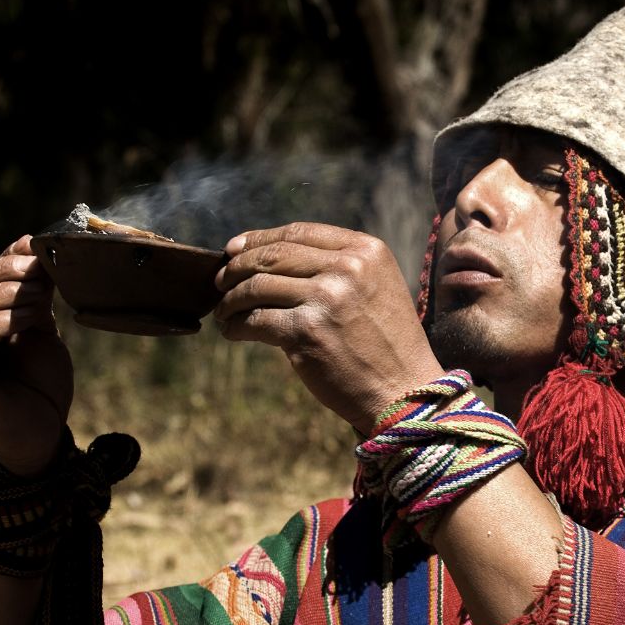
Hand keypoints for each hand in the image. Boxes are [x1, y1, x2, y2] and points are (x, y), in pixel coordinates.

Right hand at [0, 235, 73, 474]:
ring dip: (6, 295)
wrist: (43, 432)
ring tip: (41, 295)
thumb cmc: (40, 383)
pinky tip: (31, 318)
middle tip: (41, 271)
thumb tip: (33, 248)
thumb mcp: (39, 329)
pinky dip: (2, 322)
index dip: (5, 260)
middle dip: (5, 272)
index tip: (39, 252)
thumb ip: (33, 296)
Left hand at [214, 223, 444, 433]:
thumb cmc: (386, 344)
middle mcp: (348, 268)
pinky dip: (235, 326)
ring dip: (231, 299)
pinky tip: (232, 331)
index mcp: (366, 250)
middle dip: (238, 266)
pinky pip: (254, 321)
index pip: (299, 232)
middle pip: (274, 255)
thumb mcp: (375, 287)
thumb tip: (272, 255)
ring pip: (258, 286)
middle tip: (220, 280)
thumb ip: (337, 266)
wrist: (404, 392)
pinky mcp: (307, 332)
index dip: (260, 238)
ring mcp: (326, 298)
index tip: (235, 248)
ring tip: (223, 310)